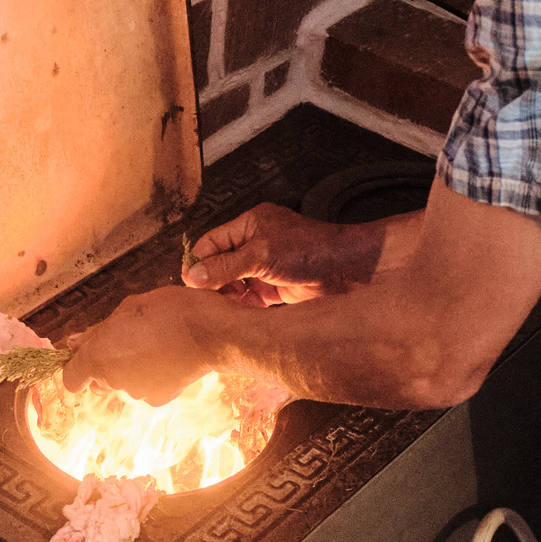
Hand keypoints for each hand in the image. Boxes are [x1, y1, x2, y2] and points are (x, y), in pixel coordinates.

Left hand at [62, 285, 227, 405]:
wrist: (211, 332)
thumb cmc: (169, 311)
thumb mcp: (127, 309)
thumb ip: (98, 330)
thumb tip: (74, 342)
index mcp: (99, 356)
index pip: (71, 378)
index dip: (75, 367)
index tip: (84, 355)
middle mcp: (113, 380)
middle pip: (99, 380)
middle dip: (106, 364)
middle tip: (127, 340)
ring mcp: (136, 392)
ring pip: (124, 383)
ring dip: (132, 368)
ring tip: (154, 345)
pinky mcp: (158, 398)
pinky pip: (146, 388)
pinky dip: (153, 376)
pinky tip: (168, 358)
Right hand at [183, 203, 380, 304]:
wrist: (348, 271)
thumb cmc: (311, 251)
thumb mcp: (262, 255)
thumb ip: (226, 266)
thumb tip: (192, 276)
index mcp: (249, 225)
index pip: (210, 243)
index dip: (199, 264)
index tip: (193, 286)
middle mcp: (255, 244)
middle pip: (219, 264)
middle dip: (213, 283)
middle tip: (210, 302)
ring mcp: (265, 266)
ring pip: (232, 283)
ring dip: (227, 297)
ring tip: (226, 310)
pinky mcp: (275, 287)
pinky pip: (249, 298)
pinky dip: (243, 307)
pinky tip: (241, 316)